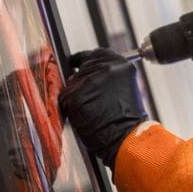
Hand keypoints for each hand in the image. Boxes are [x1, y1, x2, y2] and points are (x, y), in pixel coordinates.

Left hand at [60, 49, 147, 168]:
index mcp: (119, 63)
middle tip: (91, 100)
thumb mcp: (124, 88)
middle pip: (80, 69)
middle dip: (82, 83)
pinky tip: (86, 116)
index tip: (78, 64)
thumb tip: (87, 74)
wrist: (127, 137)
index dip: (85, 61)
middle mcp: (104, 66)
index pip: (95, 54)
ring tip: (93, 111)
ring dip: (77, 97)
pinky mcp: (75, 94)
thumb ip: (107, 76)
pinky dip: (72, 109)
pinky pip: (65, 99)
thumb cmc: (127, 119)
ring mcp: (88, 79)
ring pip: (72, 85)